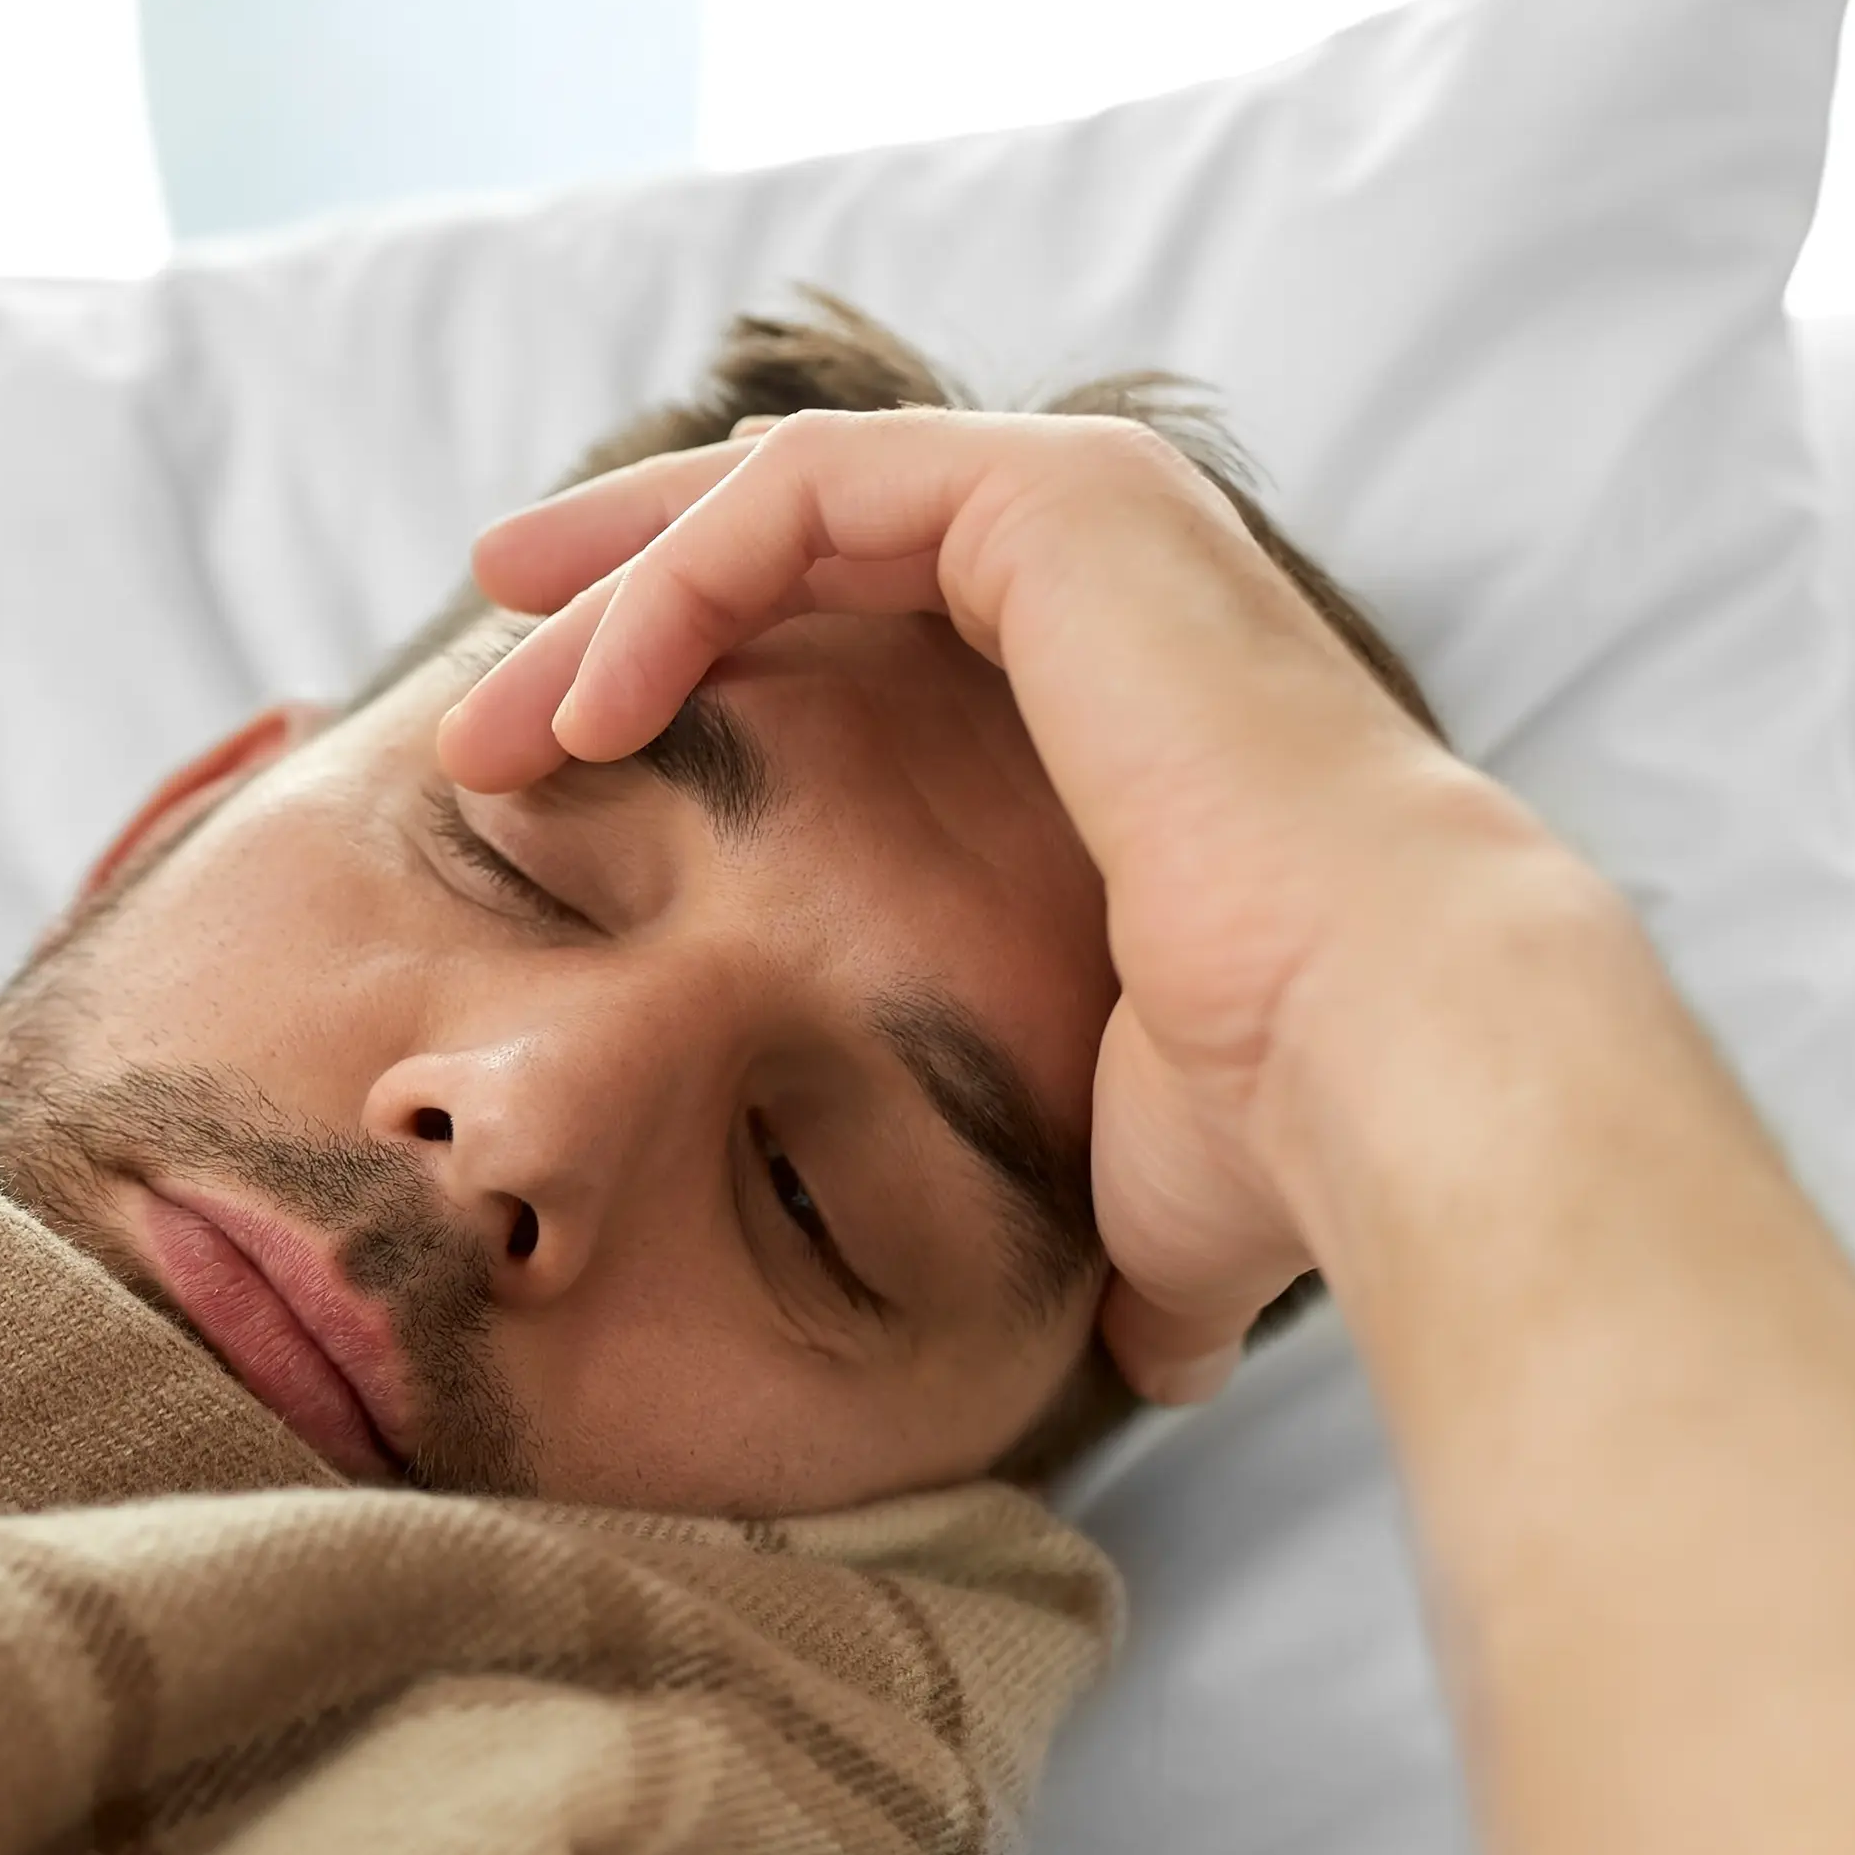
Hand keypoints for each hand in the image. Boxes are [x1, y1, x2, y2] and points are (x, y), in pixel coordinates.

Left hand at [437, 410, 1598, 1401]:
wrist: (1379, 1066)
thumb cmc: (1273, 1125)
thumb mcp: (1140, 1168)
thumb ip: (1126, 1225)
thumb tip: (1155, 1364)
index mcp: (1110, 692)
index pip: (862, 618)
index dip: (698, 662)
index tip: (553, 743)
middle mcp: (1111, 576)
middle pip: (800, 535)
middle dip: (614, 609)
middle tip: (474, 718)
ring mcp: (1095, 517)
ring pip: (782, 495)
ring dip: (612, 600)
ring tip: (485, 731)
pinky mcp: (1061, 502)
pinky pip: (810, 490)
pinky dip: (677, 576)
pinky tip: (586, 708)